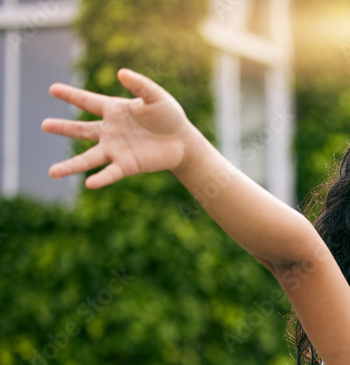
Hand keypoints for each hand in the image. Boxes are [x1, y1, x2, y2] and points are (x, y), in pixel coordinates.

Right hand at [42, 68, 193, 188]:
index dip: (70, 95)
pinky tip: (89, 183)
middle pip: (81, 130)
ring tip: (52, 173)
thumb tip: (121, 72)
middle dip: (63, 128)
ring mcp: (116, 150)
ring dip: (71, 166)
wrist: (183, 142)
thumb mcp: (156, 97)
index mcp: (114, 111)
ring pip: (88, 158)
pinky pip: (111, 173)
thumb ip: (139, 85)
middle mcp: (110, 132)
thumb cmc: (169, 116)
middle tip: (44, 125)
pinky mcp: (127, 165)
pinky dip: (101, 178)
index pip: (87, 101)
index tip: (52, 89)